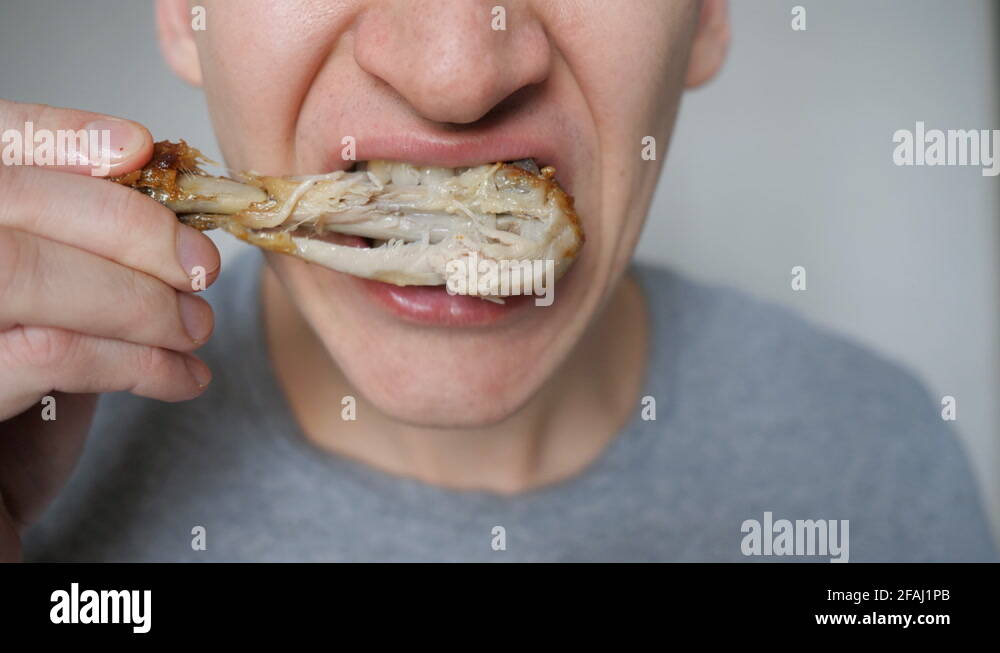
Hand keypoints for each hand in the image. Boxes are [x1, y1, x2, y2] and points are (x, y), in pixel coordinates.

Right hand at [0, 100, 219, 560]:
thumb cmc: (20, 408)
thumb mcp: (55, 315)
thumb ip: (83, 256)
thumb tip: (160, 194)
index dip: (53, 135)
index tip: (137, 146)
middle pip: (11, 202)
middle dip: (127, 226)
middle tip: (201, 264)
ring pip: (24, 272)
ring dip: (137, 297)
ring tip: (195, 327)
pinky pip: (49, 352)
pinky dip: (136, 361)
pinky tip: (182, 378)